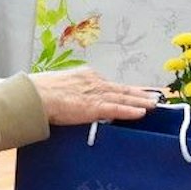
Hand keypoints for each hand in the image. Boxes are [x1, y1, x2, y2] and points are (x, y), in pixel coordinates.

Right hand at [28, 69, 159, 125]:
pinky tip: (142, 113)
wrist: (35, 96)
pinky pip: (117, 109)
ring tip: (155, 104)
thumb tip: (69, 98)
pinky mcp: (94, 107)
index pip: (108, 84)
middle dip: (138, 93)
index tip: (135, 92)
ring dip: (140, 101)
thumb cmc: (39, 92)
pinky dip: (130, 111)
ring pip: (123, 98)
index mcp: (85, 76)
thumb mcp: (58, 85)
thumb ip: (69, 90)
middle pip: (121, 89)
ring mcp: (95, 94)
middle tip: (155, 96)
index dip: (123, 89)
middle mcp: (94, 82)